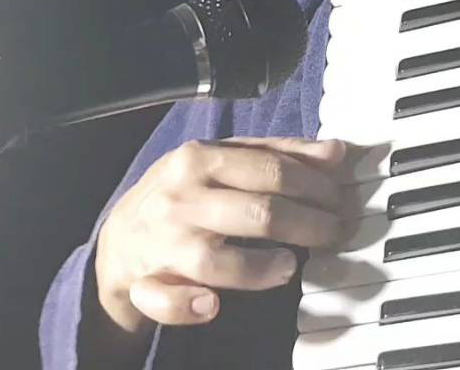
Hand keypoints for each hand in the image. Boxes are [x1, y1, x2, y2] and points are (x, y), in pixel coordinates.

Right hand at [92, 137, 354, 333]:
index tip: (340, 199)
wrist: (119, 239)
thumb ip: (278, 153)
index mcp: (199, 158)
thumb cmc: (184, 193)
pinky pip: (168, 301)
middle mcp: (182, 200)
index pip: (271, 170)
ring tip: (289, 265)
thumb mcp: (222, 158)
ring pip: (218, 261)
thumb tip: (335, 153)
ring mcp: (165, 245)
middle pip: (258, 213)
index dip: (316, 186)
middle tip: (333, 233)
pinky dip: (190, 306)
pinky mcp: (149, 285)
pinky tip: (214, 305)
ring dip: (261, 268)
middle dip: (308, 225)